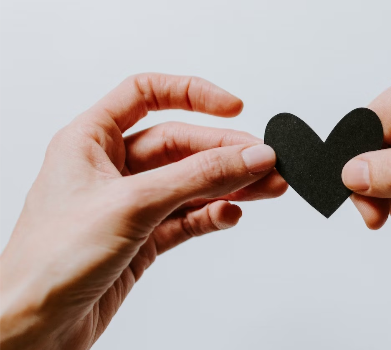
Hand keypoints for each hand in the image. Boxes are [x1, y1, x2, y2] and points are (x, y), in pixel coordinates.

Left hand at [0, 74, 286, 348]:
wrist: (34, 328)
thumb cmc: (50, 261)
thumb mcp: (133, 204)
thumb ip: (198, 177)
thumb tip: (249, 155)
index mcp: (90, 140)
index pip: (146, 94)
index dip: (192, 94)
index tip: (233, 108)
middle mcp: (111, 168)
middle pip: (181, 144)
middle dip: (226, 152)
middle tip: (266, 162)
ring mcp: (130, 204)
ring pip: (191, 182)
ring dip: (230, 185)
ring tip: (268, 187)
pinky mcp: (143, 238)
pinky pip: (188, 217)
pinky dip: (212, 215)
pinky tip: (230, 215)